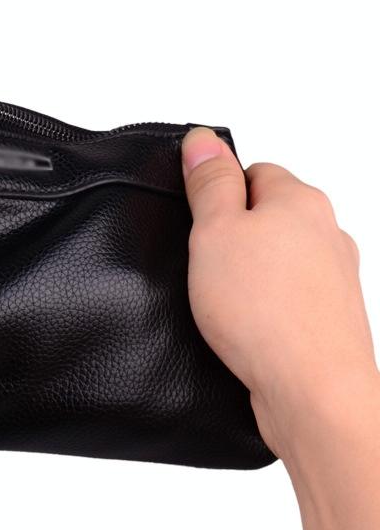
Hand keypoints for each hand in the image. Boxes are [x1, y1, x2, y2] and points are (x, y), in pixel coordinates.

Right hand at [182, 128, 378, 529]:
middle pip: (265, 215)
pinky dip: (263, 304)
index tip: (196, 218)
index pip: (251, 171)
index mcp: (300, 200)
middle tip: (204, 261)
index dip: (216, 193)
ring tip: (223, 299)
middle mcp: (326, 232)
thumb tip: (204, 138)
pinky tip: (244, 324)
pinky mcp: (329, 315)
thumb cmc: (265, 313)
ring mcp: (333, 276)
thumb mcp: (215, 232)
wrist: (313, 391)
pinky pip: (286, 295)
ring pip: (275, 258)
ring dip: (248, 272)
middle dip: (231, 234)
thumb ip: (209, 182)